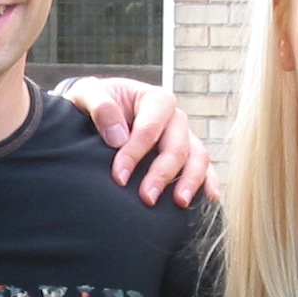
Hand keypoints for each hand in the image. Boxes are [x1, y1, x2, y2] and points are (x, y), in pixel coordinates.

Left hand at [58, 78, 217, 207]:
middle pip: (177, 146)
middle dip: (162, 173)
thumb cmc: (93, 102)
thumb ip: (100, 107)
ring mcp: (183, 138)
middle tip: (147, 198)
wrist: (95, 113)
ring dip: (190, 181)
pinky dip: (209, 182)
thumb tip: (118, 137)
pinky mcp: (186, 156)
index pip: (151, 127)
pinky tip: (210, 199)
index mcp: (154, 100)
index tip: (119, 177)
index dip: (136, 152)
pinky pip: (204, 167)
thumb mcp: (87, 93)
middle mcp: (174, 118)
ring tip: (180, 203)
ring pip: (197, 157)